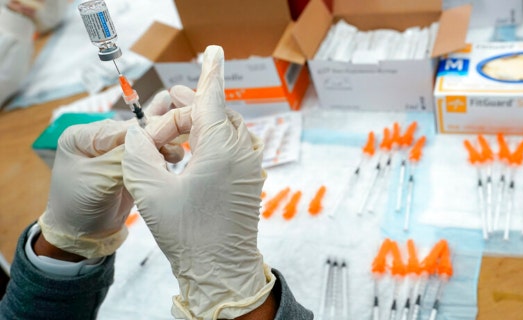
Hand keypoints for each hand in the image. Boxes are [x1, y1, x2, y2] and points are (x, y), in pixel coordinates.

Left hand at [37, 89, 188, 259]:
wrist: (83, 235)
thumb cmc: (79, 206)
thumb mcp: (99, 179)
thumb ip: (122, 156)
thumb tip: (148, 137)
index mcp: (82, 136)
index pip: (119, 128)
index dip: (143, 133)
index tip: (167, 137)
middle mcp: (98, 139)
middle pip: (134, 131)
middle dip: (156, 137)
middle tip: (177, 144)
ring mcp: (115, 151)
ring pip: (144, 141)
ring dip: (162, 145)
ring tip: (176, 154)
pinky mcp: (129, 164)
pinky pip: (148, 154)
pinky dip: (161, 154)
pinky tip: (174, 157)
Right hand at [122, 46, 273, 318]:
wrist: (222, 271)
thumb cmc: (188, 235)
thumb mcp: (148, 189)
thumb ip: (139, 150)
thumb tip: (140, 134)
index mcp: (221, 147)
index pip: (211, 97)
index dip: (209, 71)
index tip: (214, 51)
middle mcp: (242, 150)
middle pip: (213, 112)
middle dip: (185, 109)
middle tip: (158, 119)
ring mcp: (250, 165)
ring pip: (224, 128)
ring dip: (198, 125)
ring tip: (171, 136)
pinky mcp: (250, 179)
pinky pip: (233, 146)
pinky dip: (211, 141)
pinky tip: (191, 154)